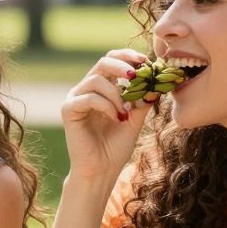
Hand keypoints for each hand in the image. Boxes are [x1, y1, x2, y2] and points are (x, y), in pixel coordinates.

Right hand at [61, 49, 152, 184]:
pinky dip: (106, 106)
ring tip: (125, 113)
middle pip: (102, 63)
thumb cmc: (116, 147)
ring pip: (97, 80)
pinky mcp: (68, 110)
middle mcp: (86, 90)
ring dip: (116, 94)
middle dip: (122, 65)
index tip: (146, 61)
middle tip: (137, 74)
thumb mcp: (136, 119)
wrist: (101, 170)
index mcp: (102, 89)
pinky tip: (116, 118)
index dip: (128, 57)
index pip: (112, 61)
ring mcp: (76, 99)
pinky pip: (89, 98)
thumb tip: (157, 80)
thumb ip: (142, 99)